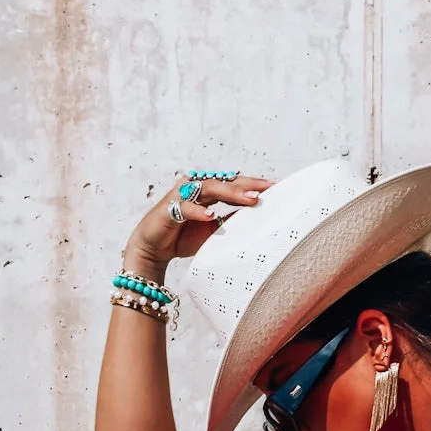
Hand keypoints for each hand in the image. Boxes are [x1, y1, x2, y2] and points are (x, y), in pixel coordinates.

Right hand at [123, 172, 272, 280]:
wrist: (154, 248)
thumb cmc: (184, 237)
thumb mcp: (214, 230)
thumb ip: (230, 221)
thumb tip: (256, 219)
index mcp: (207, 190)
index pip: (233, 183)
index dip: (253, 184)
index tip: (276, 187)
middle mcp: (194, 187)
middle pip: (224, 181)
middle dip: (246, 185)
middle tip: (267, 190)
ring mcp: (181, 195)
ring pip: (208, 189)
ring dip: (229, 193)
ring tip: (249, 199)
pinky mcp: (168, 209)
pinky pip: (185, 208)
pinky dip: (198, 211)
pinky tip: (210, 216)